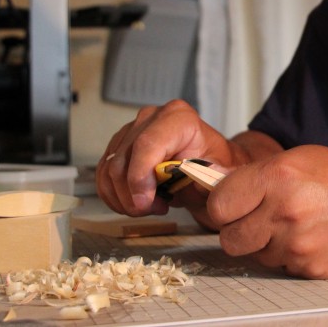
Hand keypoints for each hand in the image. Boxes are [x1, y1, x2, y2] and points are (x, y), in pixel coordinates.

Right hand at [96, 99, 237, 219]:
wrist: (207, 164)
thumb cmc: (214, 166)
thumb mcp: (224, 171)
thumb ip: (219, 175)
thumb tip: (205, 176)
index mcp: (178, 117)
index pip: (147, 144)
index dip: (140, 178)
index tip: (145, 204)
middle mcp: (151, 117)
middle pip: (124, 161)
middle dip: (133, 196)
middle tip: (156, 209)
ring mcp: (133, 129)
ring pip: (110, 170)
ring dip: (124, 199)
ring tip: (151, 205)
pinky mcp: (120, 144)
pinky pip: (103, 174)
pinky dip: (115, 196)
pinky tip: (136, 202)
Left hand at [206, 145, 327, 279]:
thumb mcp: (300, 159)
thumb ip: (257, 176)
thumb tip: (218, 190)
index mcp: (277, 176)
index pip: (218, 205)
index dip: (223, 207)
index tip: (232, 206)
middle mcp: (284, 211)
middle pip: (229, 239)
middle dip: (240, 231)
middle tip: (261, 219)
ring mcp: (297, 244)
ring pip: (255, 256)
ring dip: (267, 245)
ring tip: (295, 226)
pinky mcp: (309, 269)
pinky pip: (280, 269)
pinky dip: (290, 258)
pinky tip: (312, 239)